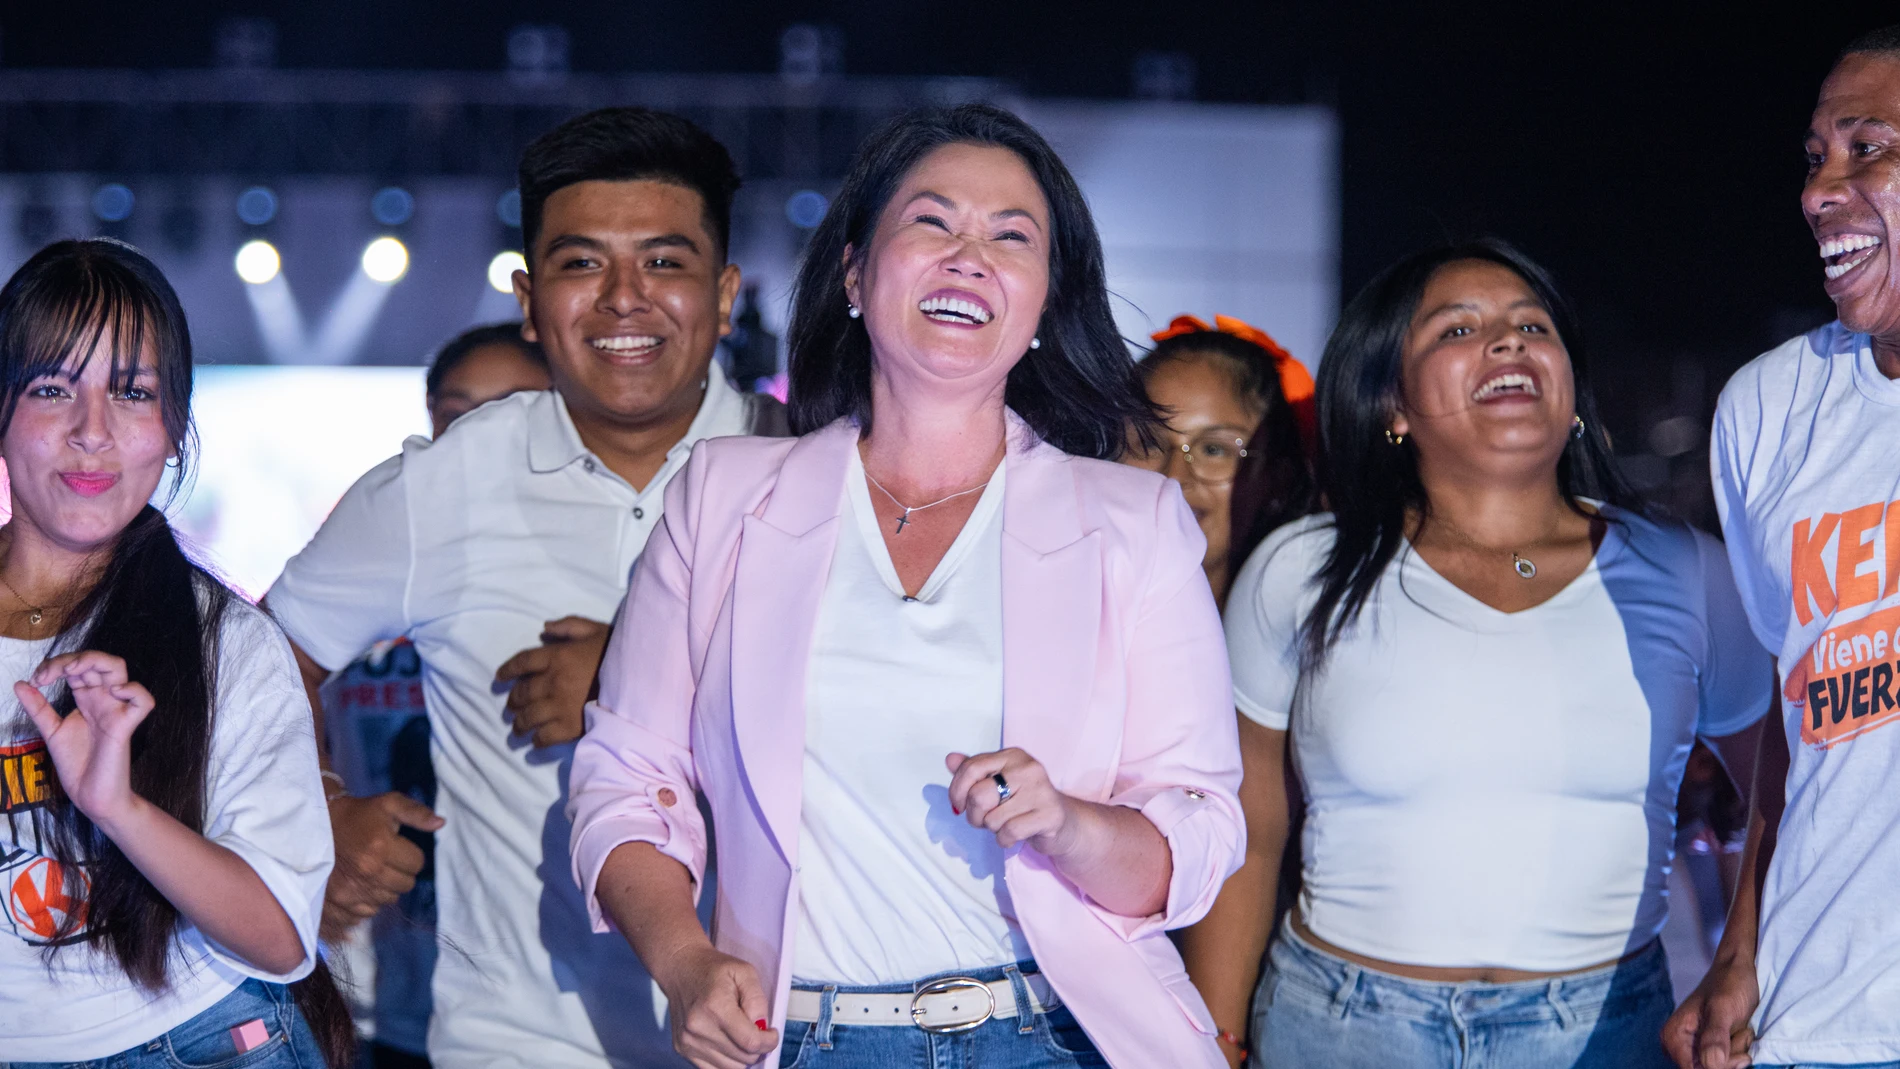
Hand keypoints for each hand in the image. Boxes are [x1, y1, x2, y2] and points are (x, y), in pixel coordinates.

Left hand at [16, 651, 154, 828]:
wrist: (88, 794)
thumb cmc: (75, 764)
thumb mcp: (51, 730)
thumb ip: (38, 707)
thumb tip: (20, 684)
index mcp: (87, 698)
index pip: (78, 666)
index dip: (56, 665)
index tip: (36, 680)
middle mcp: (103, 699)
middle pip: (99, 661)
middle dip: (72, 659)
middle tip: (49, 674)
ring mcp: (116, 710)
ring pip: (118, 669)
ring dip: (94, 661)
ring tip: (71, 672)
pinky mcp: (126, 727)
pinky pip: (143, 701)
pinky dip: (132, 690)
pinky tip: (111, 693)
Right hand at [320, 791, 443, 941]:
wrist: (313, 826)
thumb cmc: (356, 815)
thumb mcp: (388, 804)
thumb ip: (416, 813)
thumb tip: (441, 823)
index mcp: (381, 848)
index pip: (417, 864)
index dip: (410, 855)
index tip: (397, 847)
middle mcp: (367, 874)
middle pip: (405, 886)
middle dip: (399, 873)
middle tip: (384, 860)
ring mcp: (350, 893)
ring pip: (386, 902)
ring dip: (383, 890)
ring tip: (370, 872)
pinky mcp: (335, 905)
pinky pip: (363, 915)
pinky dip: (365, 904)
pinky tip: (358, 887)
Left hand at [495, 616, 610, 747]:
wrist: (640, 678)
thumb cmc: (619, 652)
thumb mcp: (595, 629)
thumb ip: (569, 625)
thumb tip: (544, 628)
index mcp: (557, 656)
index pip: (522, 662)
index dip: (507, 670)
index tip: (499, 678)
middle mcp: (552, 681)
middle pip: (521, 693)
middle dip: (513, 702)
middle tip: (512, 707)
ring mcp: (559, 706)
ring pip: (528, 718)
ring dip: (519, 724)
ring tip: (518, 729)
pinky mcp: (570, 727)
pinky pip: (544, 737)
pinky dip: (537, 741)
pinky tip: (536, 741)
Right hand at [655, 944, 777, 1068]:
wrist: (681, 969)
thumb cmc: (714, 970)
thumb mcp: (745, 972)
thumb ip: (757, 1000)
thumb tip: (762, 1028)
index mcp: (715, 1007)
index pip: (750, 1042)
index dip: (769, 1042)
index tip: (772, 1033)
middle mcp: (698, 1028)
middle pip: (743, 1058)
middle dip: (758, 1047)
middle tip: (757, 1030)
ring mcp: (688, 1042)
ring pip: (732, 1068)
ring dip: (742, 1055)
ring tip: (740, 1033)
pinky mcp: (682, 1050)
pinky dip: (727, 1060)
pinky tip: (727, 1041)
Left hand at [945, 748, 1078, 856]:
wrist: (1063, 823)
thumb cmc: (1024, 803)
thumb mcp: (997, 783)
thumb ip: (973, 771)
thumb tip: (950, 760)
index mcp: (1012, 756)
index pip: (972, 768)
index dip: (957, 791)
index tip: (958, 805)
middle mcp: (1028, 768)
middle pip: (979, 795)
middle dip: (974, 815)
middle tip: (984, 819)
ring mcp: (1041, 791)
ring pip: (993, 819)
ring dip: (993, 829)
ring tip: (1005, 824)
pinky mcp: (1050, 815)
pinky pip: (1009, 832)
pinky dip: (1004, 840)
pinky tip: (1013, 835)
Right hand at [1662, 953, 1757, 1068]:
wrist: (1739, 970)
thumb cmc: (1730, 984)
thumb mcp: (1723, 1009)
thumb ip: (1714, 1038)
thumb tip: (1711, 1065)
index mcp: (1673, 1037)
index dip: (1719, 1067)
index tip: (1739, 1055)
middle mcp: (1679, 1045)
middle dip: (1729, 1059)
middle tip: (1738, 1033)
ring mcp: (1693, 1047)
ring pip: (1718, 1067)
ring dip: (1737, 1054)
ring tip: (1740, 1030)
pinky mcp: (1708, 1047)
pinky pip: (1724, 1063)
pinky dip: (1737, 1053)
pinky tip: (1739, 1034)